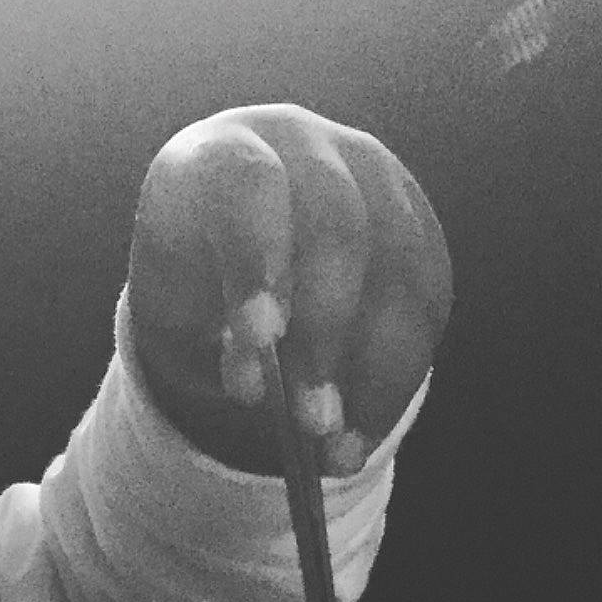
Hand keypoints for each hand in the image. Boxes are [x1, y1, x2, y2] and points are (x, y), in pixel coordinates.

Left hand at [127, 105, 451, 474]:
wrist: (227, 237)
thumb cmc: (190, 275)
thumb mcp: (174, 305)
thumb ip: (210, 334)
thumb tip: (262, 389)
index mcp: (226, 153)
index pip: (252, 186)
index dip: (260, 259)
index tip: (259, 339)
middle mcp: (310, 150)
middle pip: (339, 229)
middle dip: (326, 334)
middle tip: (310, 422)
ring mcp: (375, 179)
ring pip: (398, 269)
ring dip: (374, 373)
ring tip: (338, 451)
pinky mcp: (417, 225)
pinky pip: (427, 301)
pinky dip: (398, 376)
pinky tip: (365, 430)